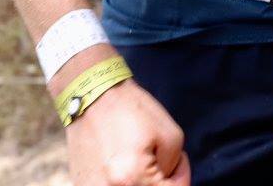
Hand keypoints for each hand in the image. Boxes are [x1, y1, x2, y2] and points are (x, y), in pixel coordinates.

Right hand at [57, 49, 189, 185]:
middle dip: (161, 180)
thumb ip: (176, 168)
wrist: (91, 95)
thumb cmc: (132, 110)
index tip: (179, 159)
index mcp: (133, 178)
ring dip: (141, 181)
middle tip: (158, 158)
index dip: (181, 175)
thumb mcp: (171, 135)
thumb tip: (169, 182)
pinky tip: (120, 162)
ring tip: (136, 159)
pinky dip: (122, 181)